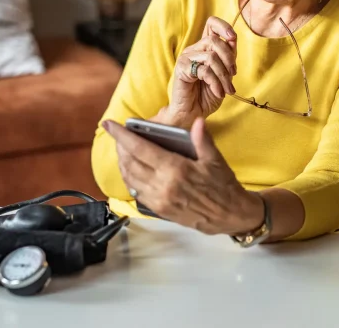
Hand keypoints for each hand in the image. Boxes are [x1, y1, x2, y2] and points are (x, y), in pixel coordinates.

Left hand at [103, 117, 263, 235]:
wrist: (230, 216)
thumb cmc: (223, 186)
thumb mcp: (215, 160)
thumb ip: (202, 140)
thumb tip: (197, 122)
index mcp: (175, 169)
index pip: (140, 148)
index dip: (122, 135)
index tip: (109, 124)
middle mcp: (163, 185)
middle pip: (130, 163)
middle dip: (120, 147)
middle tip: (117, 136)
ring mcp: (159, 200)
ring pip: (130, 178)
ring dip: (122, 163)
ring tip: (122, 151)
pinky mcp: (159, 210)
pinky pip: (137, 192)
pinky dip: (130, 179)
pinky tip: (132, 171)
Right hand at [164, 17, 237, 127]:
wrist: (193, 113)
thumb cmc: (207, 95)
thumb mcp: (224, 75)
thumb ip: (228, 57)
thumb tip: (232, 39)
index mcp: (204, 48)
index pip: (211, 24)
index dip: (224, 26)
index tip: (233, 38)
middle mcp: (194, 50)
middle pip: (214, 40)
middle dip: (229, 59)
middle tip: (233, 76)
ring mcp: (186, 58)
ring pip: (211, 56)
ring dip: (223, 76)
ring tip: (227, 89)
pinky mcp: (181, 69)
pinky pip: (204, 70)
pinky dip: (215, 83)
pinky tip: (218, 92)